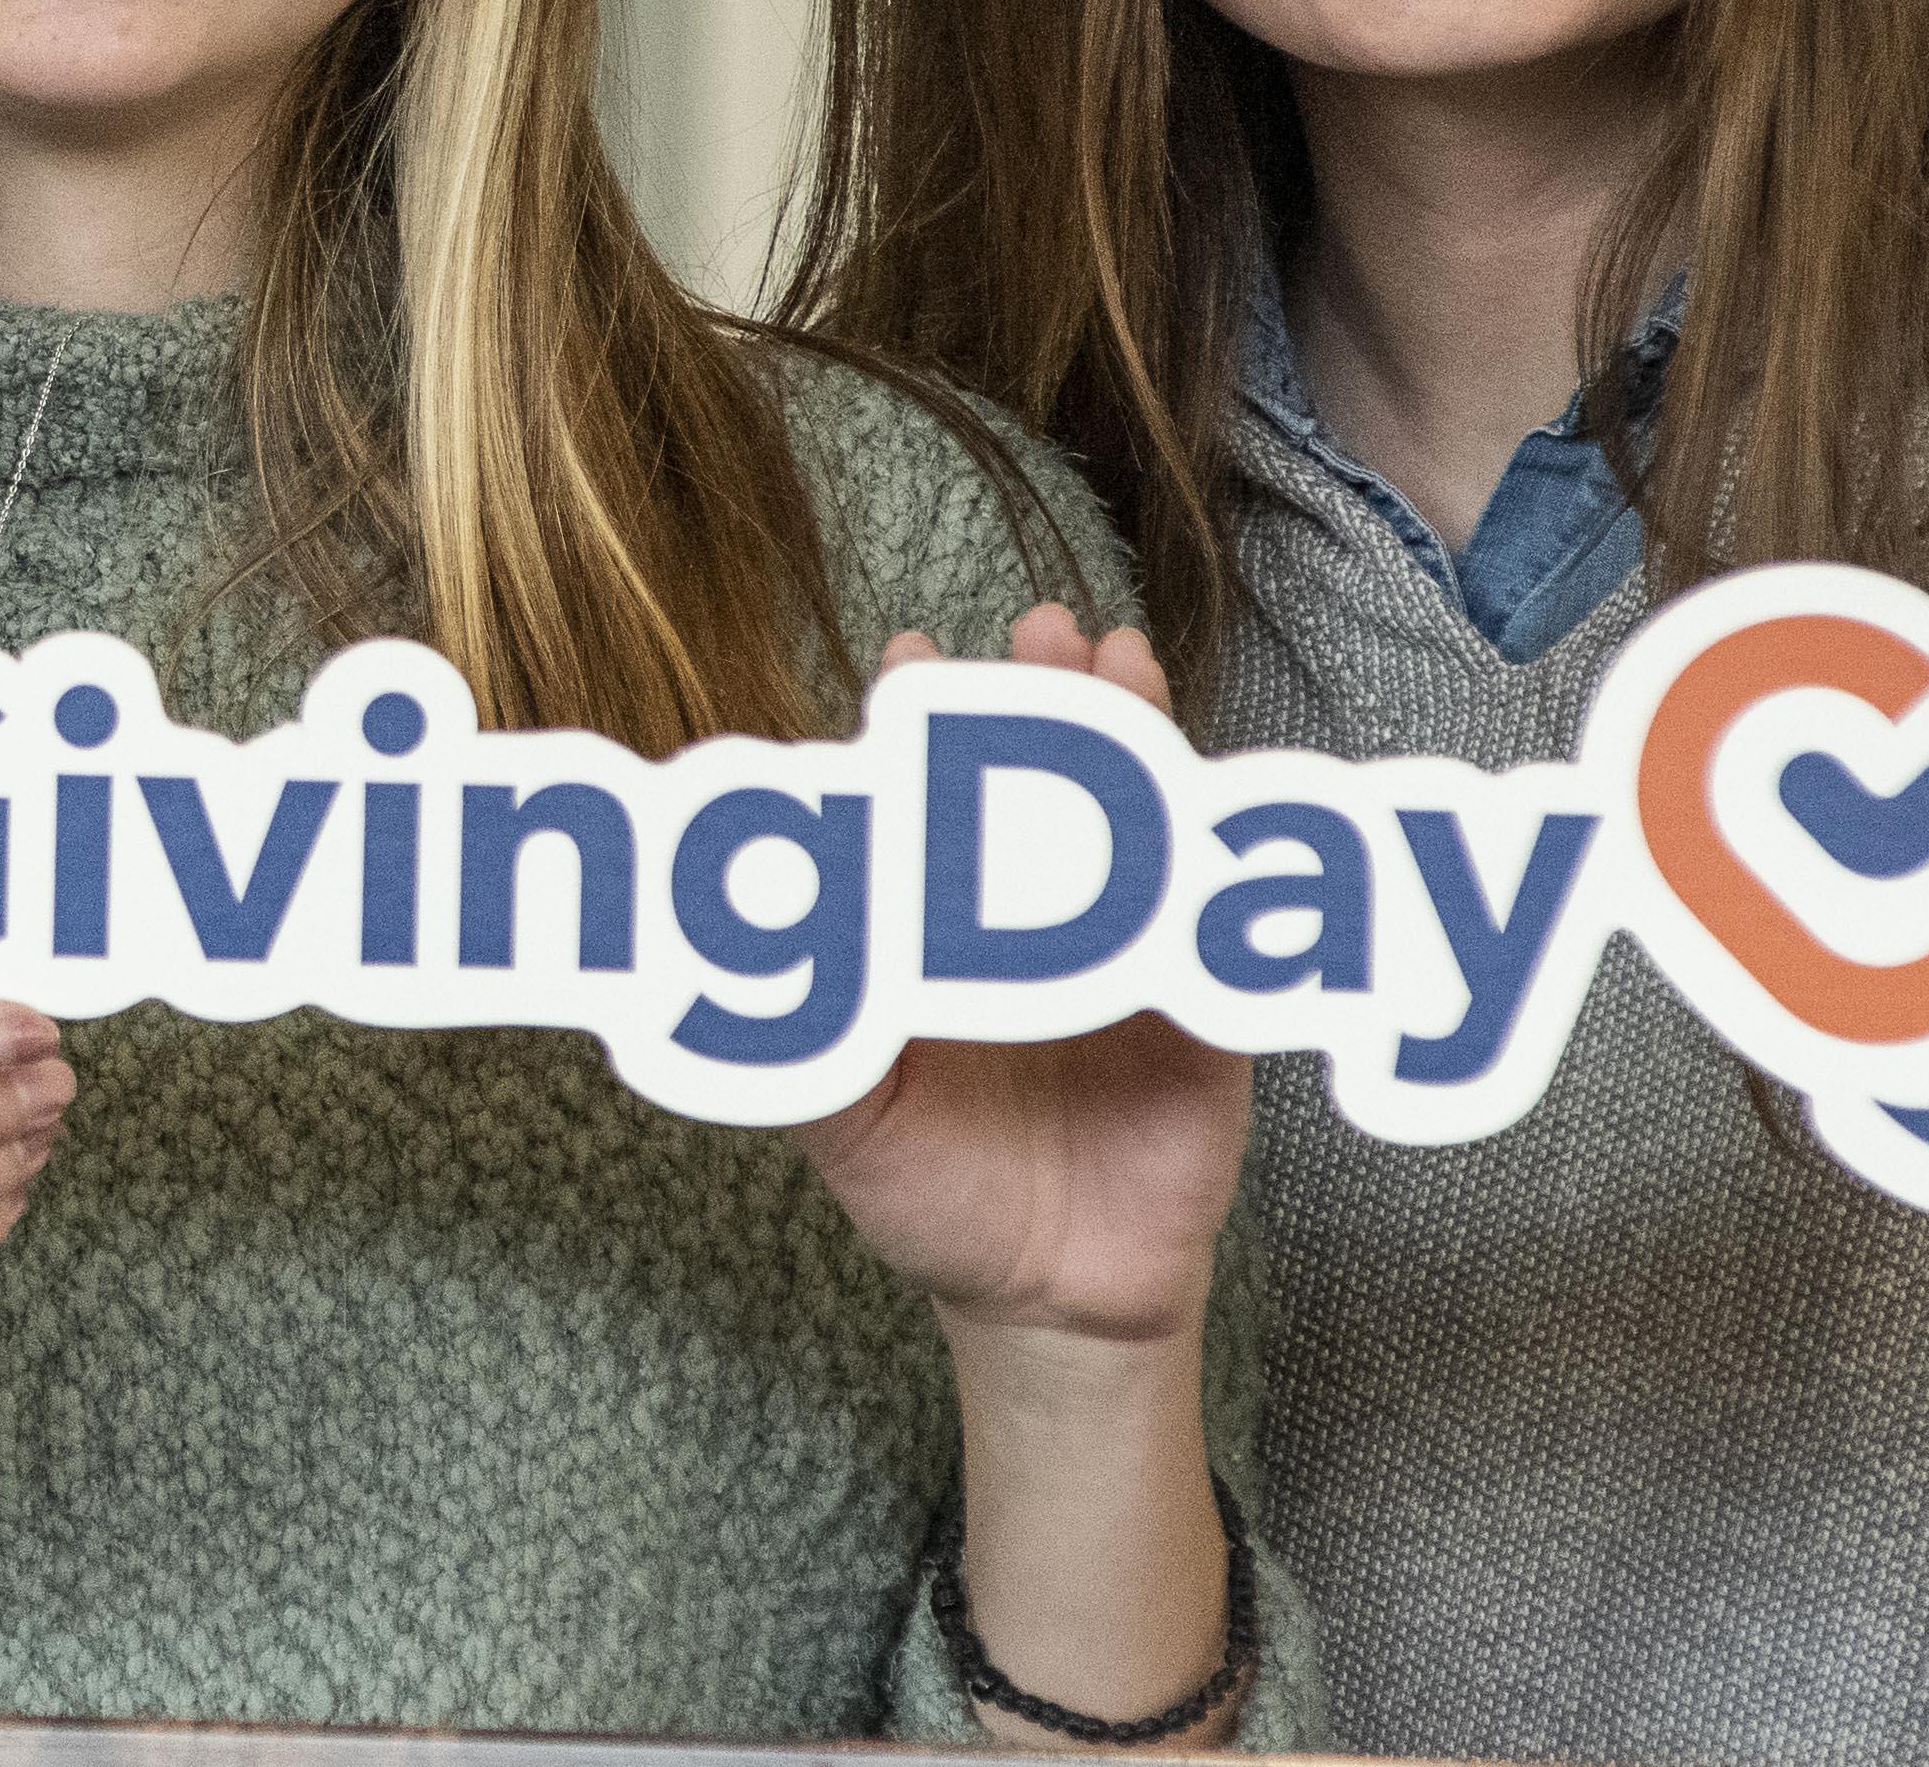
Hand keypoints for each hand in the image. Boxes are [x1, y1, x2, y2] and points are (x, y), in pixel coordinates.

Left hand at [793, 608, 1250, 1349]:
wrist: (1042, 1300)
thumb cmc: (932, 1194)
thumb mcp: (844, 1109)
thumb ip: (798, 1018)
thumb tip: (716, 929)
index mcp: (946, 922)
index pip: (935, 795)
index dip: (925, 724)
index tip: (911, 659)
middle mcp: (1035, 917)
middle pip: (1042, 778)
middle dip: (1041, 695)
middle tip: (1040, 628)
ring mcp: (1125, 953)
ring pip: (1133, 819)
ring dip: (1128, 735)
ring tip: (1114, 660)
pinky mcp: (1201, 1012)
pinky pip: (1213, 919)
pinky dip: (1209, 848)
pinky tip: (1199, 792)